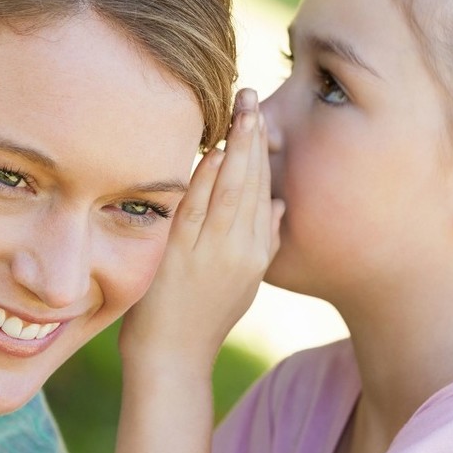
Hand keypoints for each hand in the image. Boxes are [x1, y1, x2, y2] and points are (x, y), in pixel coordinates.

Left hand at [120, 88, 283, 374]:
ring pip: (232, 191)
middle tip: (253, 97)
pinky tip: (215, 152)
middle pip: (253, 183)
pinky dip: (208, 180)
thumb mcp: (244, 281)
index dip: (263, 151)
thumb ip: (263, 241)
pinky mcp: (182, 255)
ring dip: (238, 148)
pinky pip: (199, 210)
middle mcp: (241, 249)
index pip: (264, 190)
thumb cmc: (203, 317)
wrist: (173, 356)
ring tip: (242, 110)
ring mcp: (212, 251)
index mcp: (258, 253)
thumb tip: (278, 204)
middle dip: (254, 136)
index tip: (260, 116)